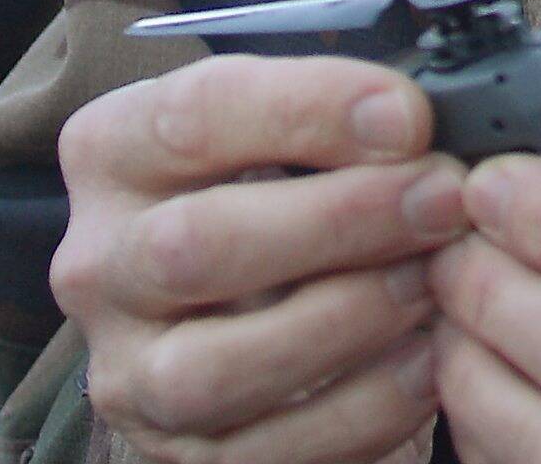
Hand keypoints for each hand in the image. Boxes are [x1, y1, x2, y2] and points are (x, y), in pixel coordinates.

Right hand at [52, 51, 466, 463]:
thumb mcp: (280, 138)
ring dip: (344, 321)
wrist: (249, 310)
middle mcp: (99, 264)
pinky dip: (358, 409)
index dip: (309, 110)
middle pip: (194, 244)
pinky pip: (263, 451)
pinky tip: (423, 363)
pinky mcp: (174, 453)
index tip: (408, 118)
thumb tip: (419, 124)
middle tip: (440, 199)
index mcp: (115, 153)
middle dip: (339, 219)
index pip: (193, 116)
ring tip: (432, 284)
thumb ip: (333, 124)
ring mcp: (128, 370)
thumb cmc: (273, 197)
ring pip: (213, 367)